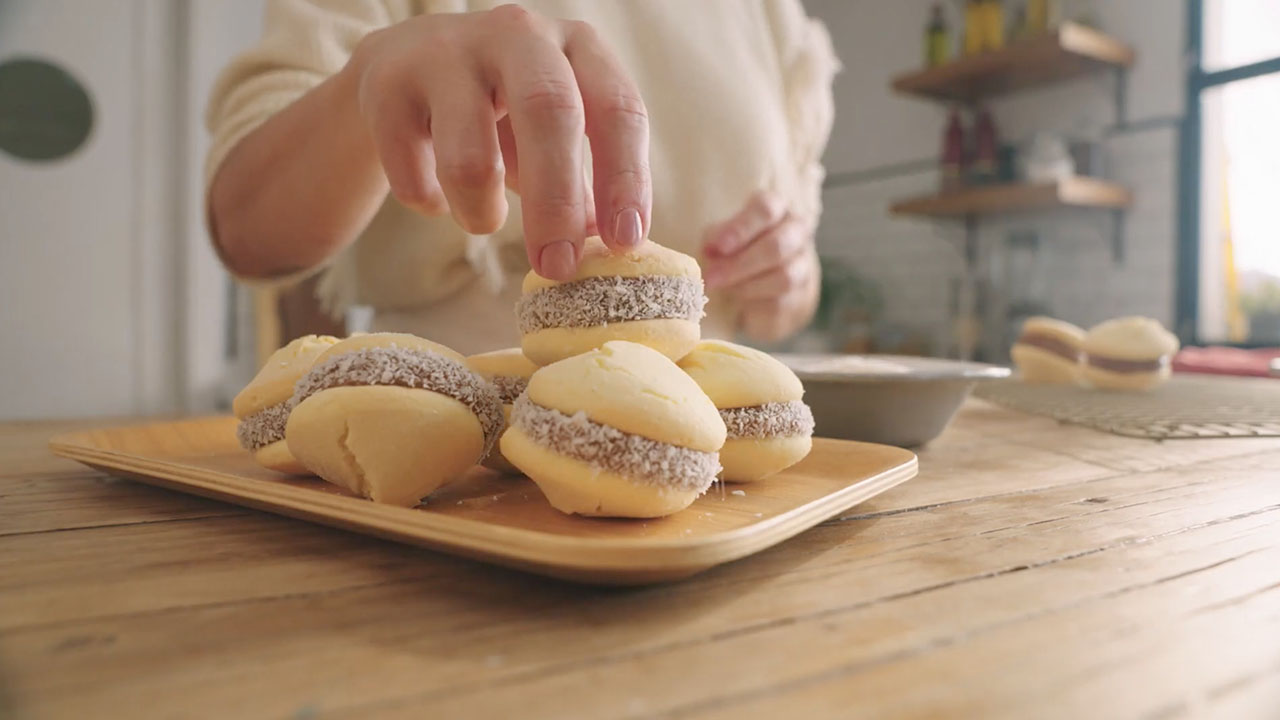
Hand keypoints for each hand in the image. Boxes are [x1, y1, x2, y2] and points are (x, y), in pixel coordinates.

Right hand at [348, 4, 650, 279]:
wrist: (401, 69)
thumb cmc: (499, 113)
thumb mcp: (554, 138)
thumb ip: (586, 188)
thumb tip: (610, 249)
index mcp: (575, 47)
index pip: (617, 108)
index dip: (625, 179)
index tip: (623, 243)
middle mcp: (517, 35)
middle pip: (549, 113)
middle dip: (556, 203)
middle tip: (557, 267)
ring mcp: (448, 51)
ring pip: (472, 158)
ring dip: (481, 213)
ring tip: (483, 219)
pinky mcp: (388, 81)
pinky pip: (413, 174)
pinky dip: (429, 202)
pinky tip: (434, 194)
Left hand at [702, 190, 820, 342]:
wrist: (766, 280)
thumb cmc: (741, 247)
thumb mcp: (724, 236)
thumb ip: (716, 238)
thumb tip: (710, 249)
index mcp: (778, 207)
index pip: (765, 209)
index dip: (740, 229)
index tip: (718, 247)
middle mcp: (797, 230)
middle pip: (776, 246)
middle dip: (739, 264)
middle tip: (711, 276)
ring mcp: (803, 262)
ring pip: (783, 276)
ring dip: (746, 285)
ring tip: (722, 287)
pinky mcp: (801, 293)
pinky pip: (779, 301)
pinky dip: (753, 302)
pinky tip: (737, 300)